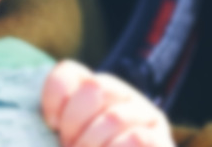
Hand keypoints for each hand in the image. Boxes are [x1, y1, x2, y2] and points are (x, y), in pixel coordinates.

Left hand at [41, 60, 173, 146]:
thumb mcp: (67, 137)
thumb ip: (59, 124)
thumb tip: (50, 120)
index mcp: (92, 89)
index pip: (69, 72)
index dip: (55, 96)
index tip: (50, 124)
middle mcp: (120, 94)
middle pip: (94, 87)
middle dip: (74, 122)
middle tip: (68, 145)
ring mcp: (144, 115)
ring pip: (114, 116)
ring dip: (92, 142)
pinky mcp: (161, 140)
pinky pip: (136, 138)